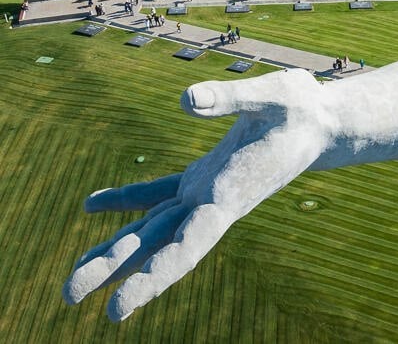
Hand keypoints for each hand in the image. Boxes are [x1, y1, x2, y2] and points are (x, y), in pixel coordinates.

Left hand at [63, 69, 329, 320]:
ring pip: (154, 227)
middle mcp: (214, 201)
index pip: (188, 244)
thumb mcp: (274, 95)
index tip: (122, 305)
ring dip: (115, 249)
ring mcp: (207, 191)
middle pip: (159, 243)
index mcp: (230, 192)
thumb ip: (230, 99)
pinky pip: (160, 195)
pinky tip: (95, 205)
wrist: (322, 123)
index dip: (155, 275)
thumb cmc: (303, 109)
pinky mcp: (204, 177)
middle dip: (116, 269)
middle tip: (70, 296)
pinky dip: (128, 201)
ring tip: (75, 279)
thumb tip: (184, 100)